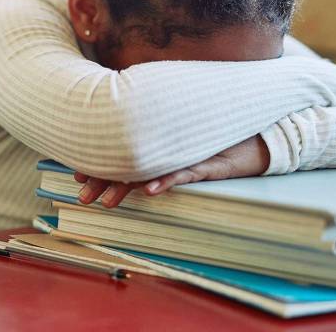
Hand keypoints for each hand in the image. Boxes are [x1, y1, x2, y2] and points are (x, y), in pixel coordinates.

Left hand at [75, 135, 269, 207]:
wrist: (259, 134)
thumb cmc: (218, 137)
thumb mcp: (185, 140)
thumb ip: (160, 141)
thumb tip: (131, 154)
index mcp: (159, 136)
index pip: (124, 147)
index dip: (99, 160)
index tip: (76, 173)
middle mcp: (168, 141)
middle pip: (130, 159)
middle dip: (103, 177)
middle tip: (81, 194)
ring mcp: (187, 151)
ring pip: (150, 168)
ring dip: (125, 185)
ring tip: (106, 201)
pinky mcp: (208, 162)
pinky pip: (184, 172)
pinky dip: (167, 180)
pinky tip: (149, 191)